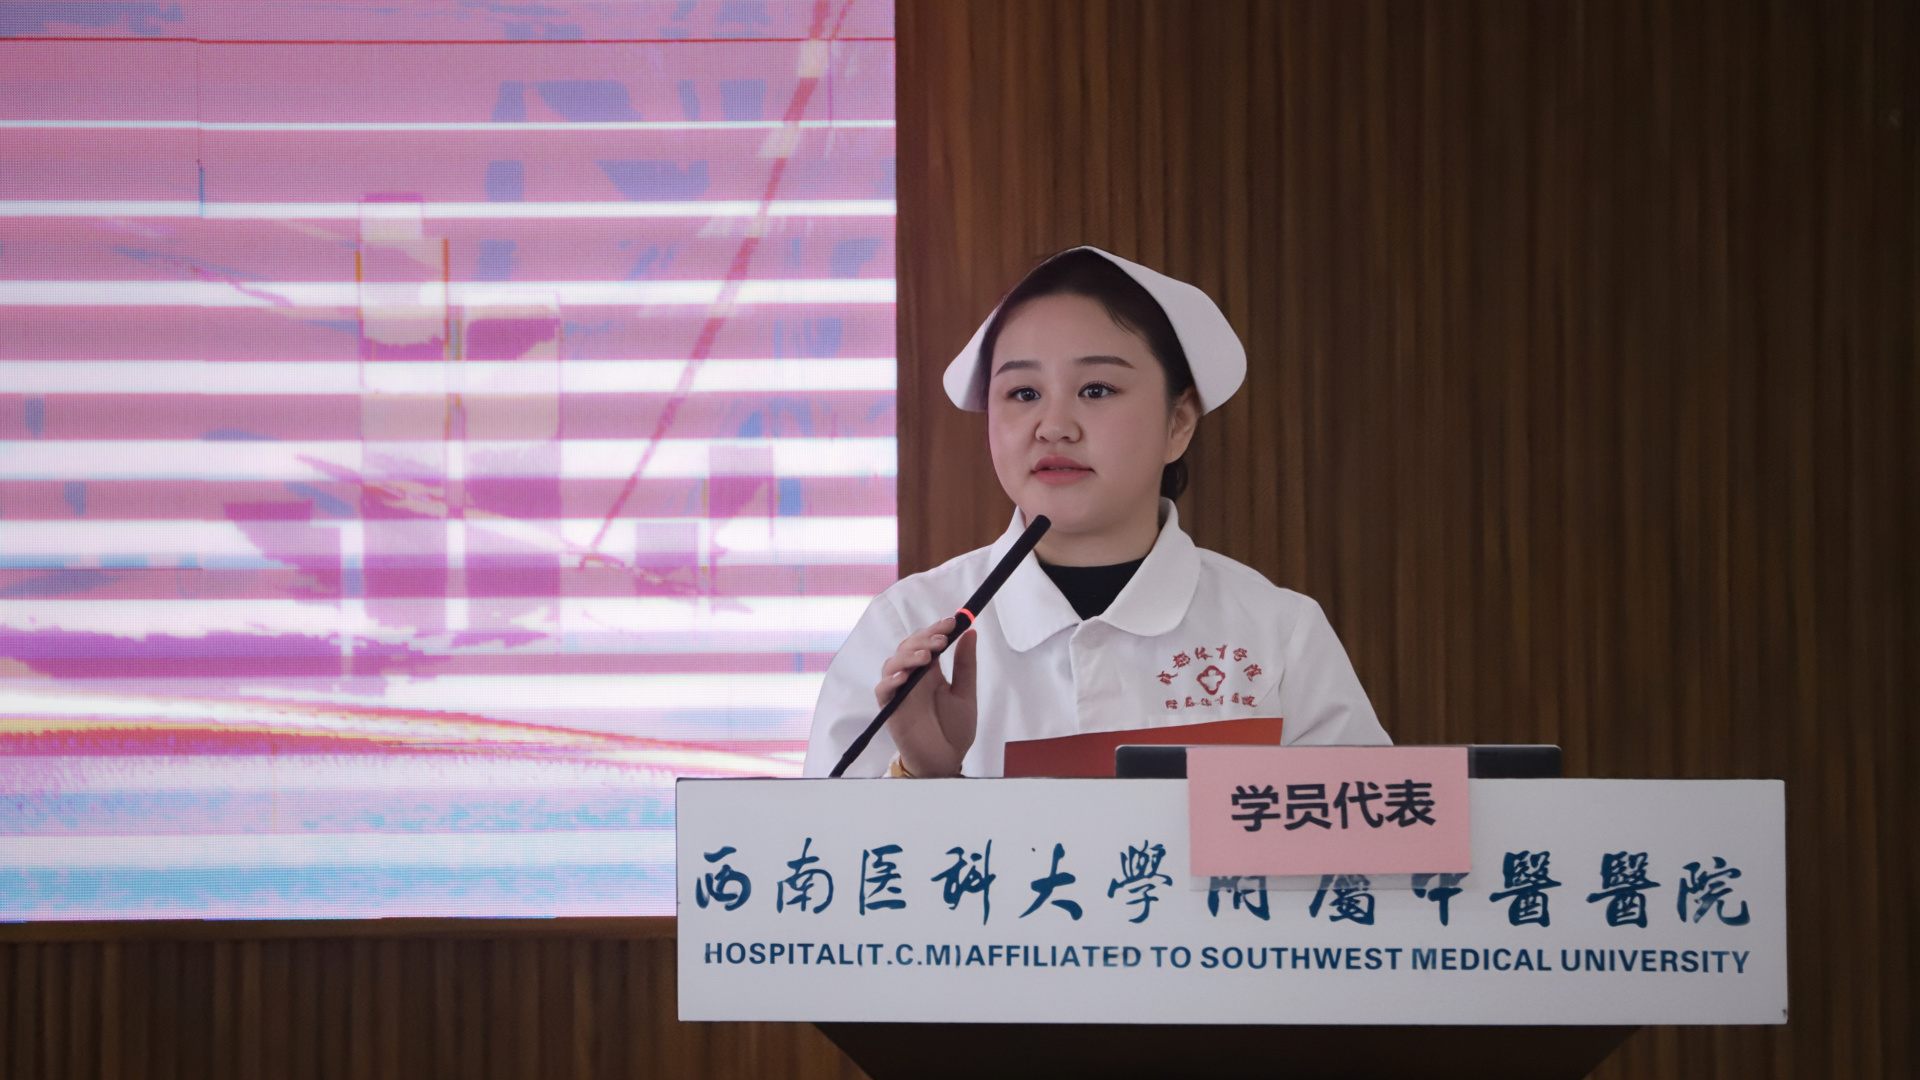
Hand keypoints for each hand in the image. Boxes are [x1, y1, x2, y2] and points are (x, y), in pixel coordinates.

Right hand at [873, 615, 976, 776]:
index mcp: (931, 672)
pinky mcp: (890, 709)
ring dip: (908, 656)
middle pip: (908, 647)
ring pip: (893, 664)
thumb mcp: (966, 693)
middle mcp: (913, 677)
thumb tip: (970, 633)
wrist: (947, 760)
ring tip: (926, 658)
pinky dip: (891, 681)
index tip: (952, 621)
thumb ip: (965, 665)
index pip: (927, 642)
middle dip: (924, 639)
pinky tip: (904, 677)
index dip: (936, 629)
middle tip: (941, 640)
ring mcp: (900, 692)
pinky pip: (883, 690)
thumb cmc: (955, 729)